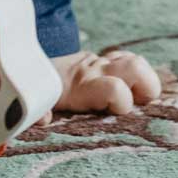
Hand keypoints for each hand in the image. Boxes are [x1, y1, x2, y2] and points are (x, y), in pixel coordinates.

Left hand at [39, 49, 162, 123]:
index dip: (123, 102)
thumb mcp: (39, 105)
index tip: (118, 115)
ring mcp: (101, 61)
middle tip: (140, 104)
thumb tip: (44, 120)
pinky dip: (135, 73)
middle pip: (134, 66)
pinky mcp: (102, 58)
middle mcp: (96, 71)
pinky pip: (127, 59)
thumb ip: (39, 112)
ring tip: (139, 98)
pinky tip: (128, 86)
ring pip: (136, 61)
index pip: (114, 88)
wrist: (30, 64)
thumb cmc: (40, 94)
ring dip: (145, 80)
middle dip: (147, 87)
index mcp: (83, 87)